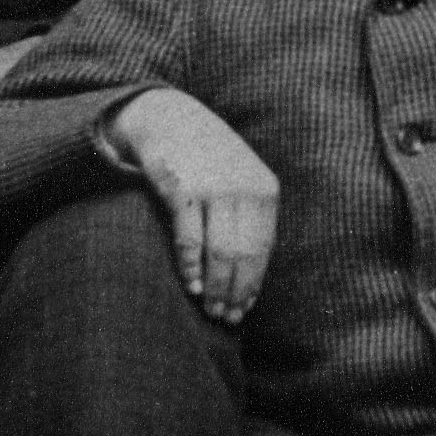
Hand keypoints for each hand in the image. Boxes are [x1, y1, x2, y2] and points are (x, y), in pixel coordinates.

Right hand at [105, 88, 278, 322]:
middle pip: (243, 255)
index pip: (263, 249)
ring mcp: (213, 188)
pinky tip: (191, 285)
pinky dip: (191, 267)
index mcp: (265, 189)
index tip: (245, 309)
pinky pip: (189, 239)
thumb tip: (252, 275)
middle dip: (235, 292)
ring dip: (215, 287)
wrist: (169, 118)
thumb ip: (250, 218)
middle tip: (225, 317)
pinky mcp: (182, 189)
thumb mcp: (242, 179)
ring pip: (220, 252)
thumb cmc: (209, 159)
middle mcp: (244, 188)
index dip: (253, 284)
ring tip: (209, 308)